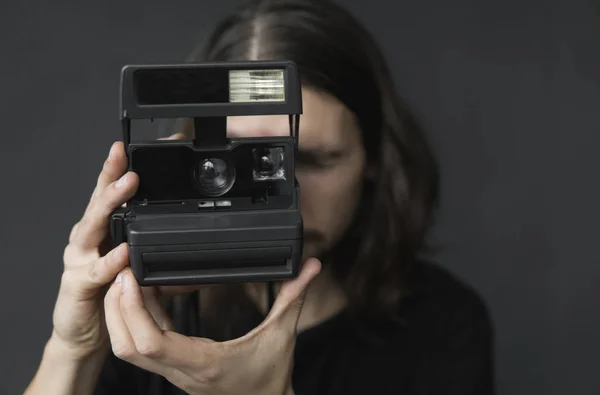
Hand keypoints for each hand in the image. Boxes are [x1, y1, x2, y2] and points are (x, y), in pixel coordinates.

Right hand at [51, 141, 138, 357]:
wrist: (83, 332)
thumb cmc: (108, 295)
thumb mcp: (136, 270)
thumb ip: (156, 256)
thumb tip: (192, 250)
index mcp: (99, 232)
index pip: (107, 195)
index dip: (114, 171)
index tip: (126, 149)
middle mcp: (85, 240)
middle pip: (97, 202)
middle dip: (110, 177)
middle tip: (125, 159)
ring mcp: (78, 260)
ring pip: (92, 226)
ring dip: (110, 205)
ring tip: (126, 187)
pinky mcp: (77, 285)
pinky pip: (97, 270)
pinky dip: (111, 260)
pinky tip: (123, 250)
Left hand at [104, 258, 321, 394]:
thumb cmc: (270, 379)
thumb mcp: (283, 335)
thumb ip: (294, 297)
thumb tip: (311, 267)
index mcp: (204, 363)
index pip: (152, 343)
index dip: (134, 310)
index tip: (133, 277)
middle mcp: (182, 370)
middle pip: (127, 346)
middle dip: (115, 308)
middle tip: (121, 271)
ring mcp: (174, 372)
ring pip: (127, 349)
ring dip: (120, 315)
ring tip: (127, 278)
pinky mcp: (174, 368)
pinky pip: (142, 346)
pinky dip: (135, 320)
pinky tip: (146, 295)